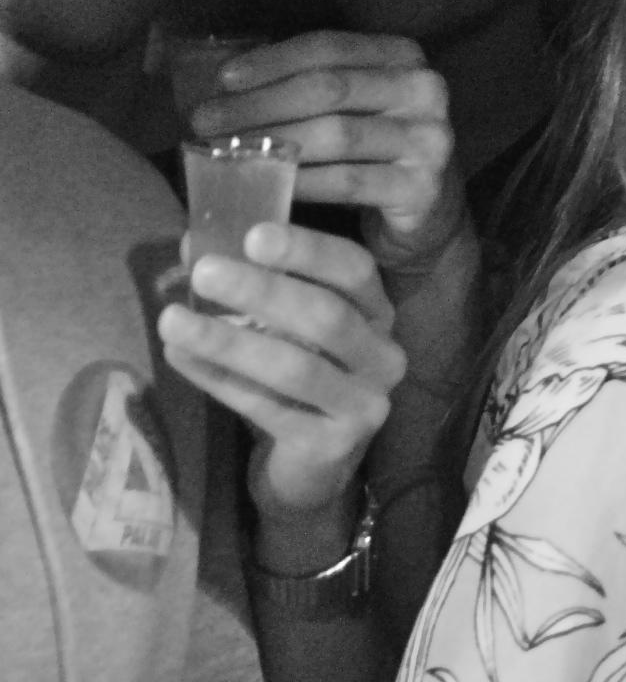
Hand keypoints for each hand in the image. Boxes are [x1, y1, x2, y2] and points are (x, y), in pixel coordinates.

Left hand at [158, 223, 405, 522]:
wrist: (315, 460)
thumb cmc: (300, 373)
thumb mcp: (286, 325)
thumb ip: (253, 286)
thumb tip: (190, 246)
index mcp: (376, 312)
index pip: (354, 270)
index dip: (307, 251)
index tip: (254, 235)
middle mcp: (383, 355)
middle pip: (327, 316)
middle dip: (263, 291)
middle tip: (204, 272)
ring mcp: (364, 404)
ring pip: (295, 367)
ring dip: (230, 342)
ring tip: (172, 321)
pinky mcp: (332, 444)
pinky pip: (268, 409)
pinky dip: (219, 381)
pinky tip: (180, 359)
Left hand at [191, 31, 471, 276]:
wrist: (429, 214)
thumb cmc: (373, 151)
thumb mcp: (354, 106)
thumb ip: (309, 86)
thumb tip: (227, 82)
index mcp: (404, 58)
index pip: (330, 47)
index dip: (272, 61)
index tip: (222, 80)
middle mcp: (426, 91)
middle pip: (330, 88)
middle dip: (260, 103)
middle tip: (206, 121)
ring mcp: (430, 140)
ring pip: (336, 134)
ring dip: (272, 143)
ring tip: (226, 152)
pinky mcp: (423, 187)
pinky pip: (348, 182)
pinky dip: (301, 181)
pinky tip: (266, 183)